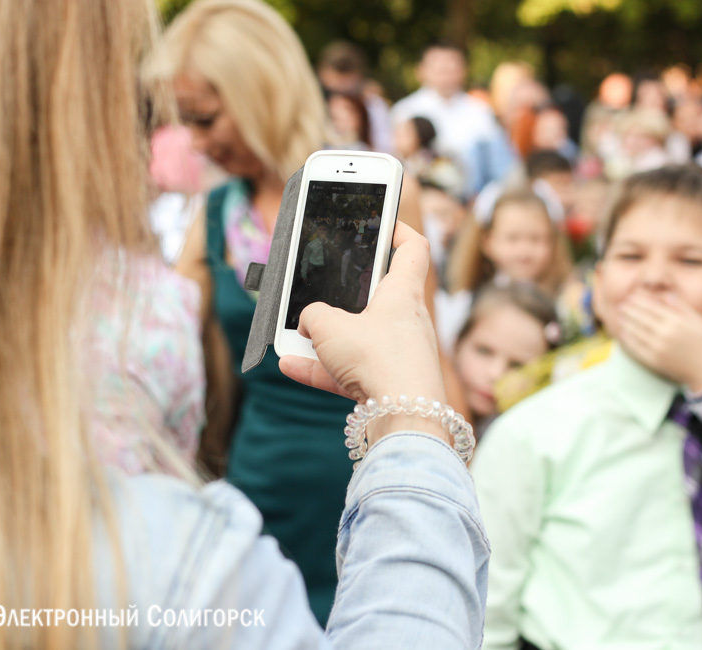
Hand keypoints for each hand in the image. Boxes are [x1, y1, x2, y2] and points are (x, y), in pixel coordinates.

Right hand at [279, 223, 447, 444]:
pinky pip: (349, 371)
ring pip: (358, 337)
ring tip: (293, 336)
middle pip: (378, 294)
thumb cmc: (379, 360)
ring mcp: (398, 354)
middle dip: (347, 291)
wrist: (404, 418)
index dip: (396, 229)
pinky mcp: (387, 384)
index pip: (412, 248)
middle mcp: (406, 321)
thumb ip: (312, 316)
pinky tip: (289, 366)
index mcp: (403, 293)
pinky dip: (321, 369)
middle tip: (323, 285)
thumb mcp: (329, 326)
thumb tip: (309, 323)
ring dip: (326, 337)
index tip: (378, 220)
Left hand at [617, 292, 701, 394]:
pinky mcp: (653, 359)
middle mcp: (665, 333)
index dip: (640, 301)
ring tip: (620, 316)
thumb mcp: (696, 320)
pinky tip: (623, 333)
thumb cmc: (701, 341)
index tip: (632, 296)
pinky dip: (628, 339)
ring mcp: (658, 347)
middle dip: (630, 310)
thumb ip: (680, 306)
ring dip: (626, 322)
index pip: (652, 307)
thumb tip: (664, 295)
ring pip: (637, 331)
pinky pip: (636, 347)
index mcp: (676, 321)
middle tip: (621, 305)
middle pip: (642, 318)